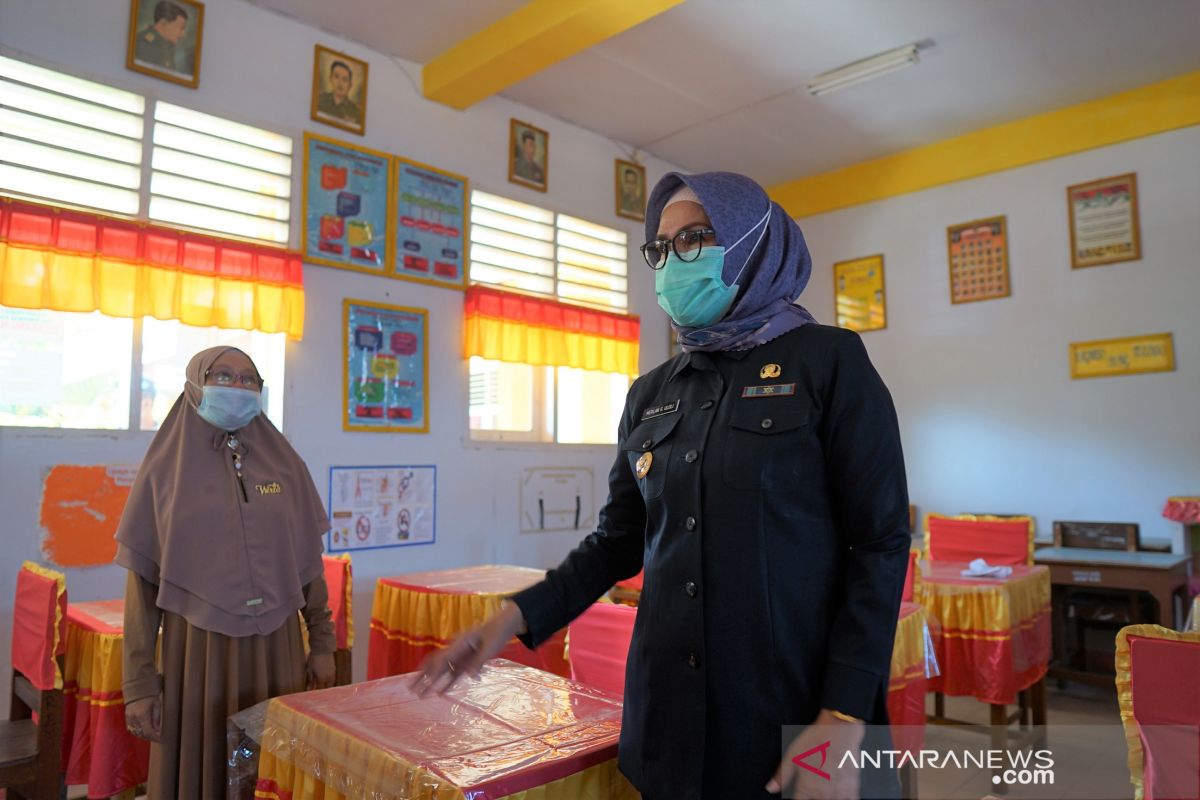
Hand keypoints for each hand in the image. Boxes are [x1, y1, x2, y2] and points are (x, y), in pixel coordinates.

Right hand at [125, 695, 161, 741]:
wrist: (138, 688)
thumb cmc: (150, 695)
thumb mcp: (157, 705)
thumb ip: (157, 718)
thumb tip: (158, 730)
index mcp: (142, 714)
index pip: (148, 731)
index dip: (154, 737)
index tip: (160, 740)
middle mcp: (134, 717)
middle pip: (141, 733)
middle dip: (150, 737)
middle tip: (157, 738)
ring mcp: (129, 717)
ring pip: (135, 732)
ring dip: (143, 735)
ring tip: (151, 735)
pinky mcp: (126, 717)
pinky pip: (131, 728)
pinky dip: (137, 732)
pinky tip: (143, 731)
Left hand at [306, 652, 335, 689]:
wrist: (322, 649)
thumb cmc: (314, 659)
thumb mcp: (310, 670)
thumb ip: (311, 680)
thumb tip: (309, 688)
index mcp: (322, 678)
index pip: (320, 688)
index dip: (316, 691)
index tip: (312, 692)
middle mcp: (329, 677)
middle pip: (326, 687)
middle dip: (322, 689)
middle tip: (317, 689)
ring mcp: (332, 673)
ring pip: (330, 682)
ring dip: (326, 685)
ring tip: (322, 685)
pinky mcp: (334, 669)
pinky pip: (332, 678)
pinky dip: (329, 680)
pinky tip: (325, 679)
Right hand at [409, 601, 527, 697]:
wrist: (503, 625)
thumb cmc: (497, 633)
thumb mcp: (490, 647)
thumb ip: (479, 662)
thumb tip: (470, 676)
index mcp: (459, 643)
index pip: (442, 660)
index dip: (432, 672)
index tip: (423, 683)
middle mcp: (455, 650)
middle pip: (435, 664)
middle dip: (421, 677)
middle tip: (409, 689)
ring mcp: (460, 656)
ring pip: (441, 671)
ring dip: (431, 683)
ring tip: (420, 696)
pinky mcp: (466, 661)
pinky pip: (453, 674)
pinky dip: (446, 683)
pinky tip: (439, 694)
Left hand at [766, 709, 864, 798]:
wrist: (839, 731)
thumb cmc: (816, 740)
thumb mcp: (792, 755)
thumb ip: (781, 775)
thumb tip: (770, 788)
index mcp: (806, 788)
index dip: (797, 799)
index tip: (798, 795)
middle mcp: (822, 794)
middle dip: (813, 798)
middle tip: (812, 787)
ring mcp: (839, 792)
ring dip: (826, 799)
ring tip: (824, 792)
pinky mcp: (852, 787)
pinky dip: (844, 799)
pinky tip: (840, 794)